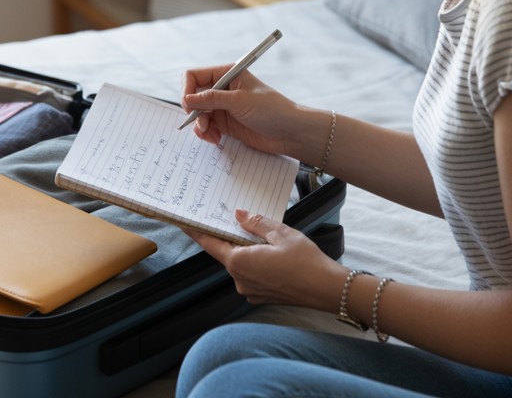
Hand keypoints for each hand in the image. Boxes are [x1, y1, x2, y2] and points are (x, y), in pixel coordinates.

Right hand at [180, 66, 293, 153]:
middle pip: (192, 95)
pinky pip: (205, 126)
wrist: (289, 132)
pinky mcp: (225, 122)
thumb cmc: (271, 110)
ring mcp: (222, 106)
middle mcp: (222, 88)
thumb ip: (212, 99)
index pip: (194, 76)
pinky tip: (215, 138)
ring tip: (210, 133)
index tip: (189, 105)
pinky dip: (206, 133)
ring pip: (197, 113)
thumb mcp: (240, 101)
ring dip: (199, 125)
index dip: (187, 89)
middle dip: (193, 110)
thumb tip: (187, 99)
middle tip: (200, 122)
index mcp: (226, 74)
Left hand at [182, 210, 342, 307]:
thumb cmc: (306, 261)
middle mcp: (240, 279)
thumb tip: (239, 215)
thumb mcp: (280, 233)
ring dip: (246, 250)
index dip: (196, 232)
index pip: (210, 244)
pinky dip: (255, 262)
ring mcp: (250, 290)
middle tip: (232, 219)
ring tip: (262, 236)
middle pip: (227, 253)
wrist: (327, 289)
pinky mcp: (261, 296)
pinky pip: (251, 274)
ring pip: (241, 263)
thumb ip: (256, 223)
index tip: (184, 223)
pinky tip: (270, 253)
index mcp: (239, 262)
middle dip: (229, 236)